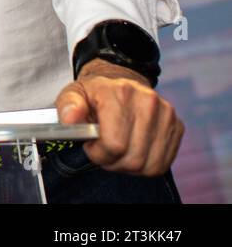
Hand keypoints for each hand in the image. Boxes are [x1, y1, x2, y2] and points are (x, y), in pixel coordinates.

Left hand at [55, 59, 183, 176]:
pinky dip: (145, 165)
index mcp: (119, 92)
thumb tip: (70, 119)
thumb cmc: (95, 93)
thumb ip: (68, 106)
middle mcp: (147, 102)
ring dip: (129, 166)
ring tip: (117, 152)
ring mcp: (166, 114)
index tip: (91, 147)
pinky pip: (162, 163)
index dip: (99, 154)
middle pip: (132, 158)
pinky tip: (133, 152)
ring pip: (149, 165)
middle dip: (112, 162)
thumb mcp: (73, 93)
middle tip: (103, 152)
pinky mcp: (177, 126)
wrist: (121, 80)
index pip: (114, 144)